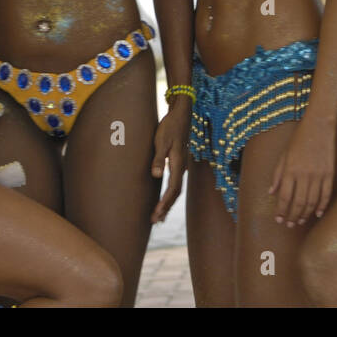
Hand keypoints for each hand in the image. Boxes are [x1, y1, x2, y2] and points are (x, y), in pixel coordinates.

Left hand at [150, 99, 190, 222]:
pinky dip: (169, 195)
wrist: (181, 114)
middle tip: (155, 221)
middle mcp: (181, 167)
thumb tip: (156, 176)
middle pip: (176, 194)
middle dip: (166, 208)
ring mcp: (181, 166)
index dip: (165, 203)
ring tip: (159, 217)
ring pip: (176, 190)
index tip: (156, 214)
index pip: (173, 189)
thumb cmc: (169, 126)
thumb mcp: (161, 140)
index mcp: (177, 164)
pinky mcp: (178, 163)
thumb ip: (158, 158)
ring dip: (168, 204)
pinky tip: (164, 199)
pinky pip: (175, 183)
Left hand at [269, 115, 335, 226]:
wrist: (318, 126)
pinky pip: (326, 194)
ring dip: (305, 214)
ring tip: (299, 221)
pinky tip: (316, 214)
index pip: (284, 197)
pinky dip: (321, 206)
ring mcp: (318, 175)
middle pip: (298, 202)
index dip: (281, 210)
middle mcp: (303, 175)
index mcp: (290, 170)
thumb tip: (271, 193)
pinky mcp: (329, 173)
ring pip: (311, 201)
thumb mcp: (283, 155)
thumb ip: (277, 175)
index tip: (278, 219)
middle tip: (289, 225)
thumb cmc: (298, 139)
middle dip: (292, 216)